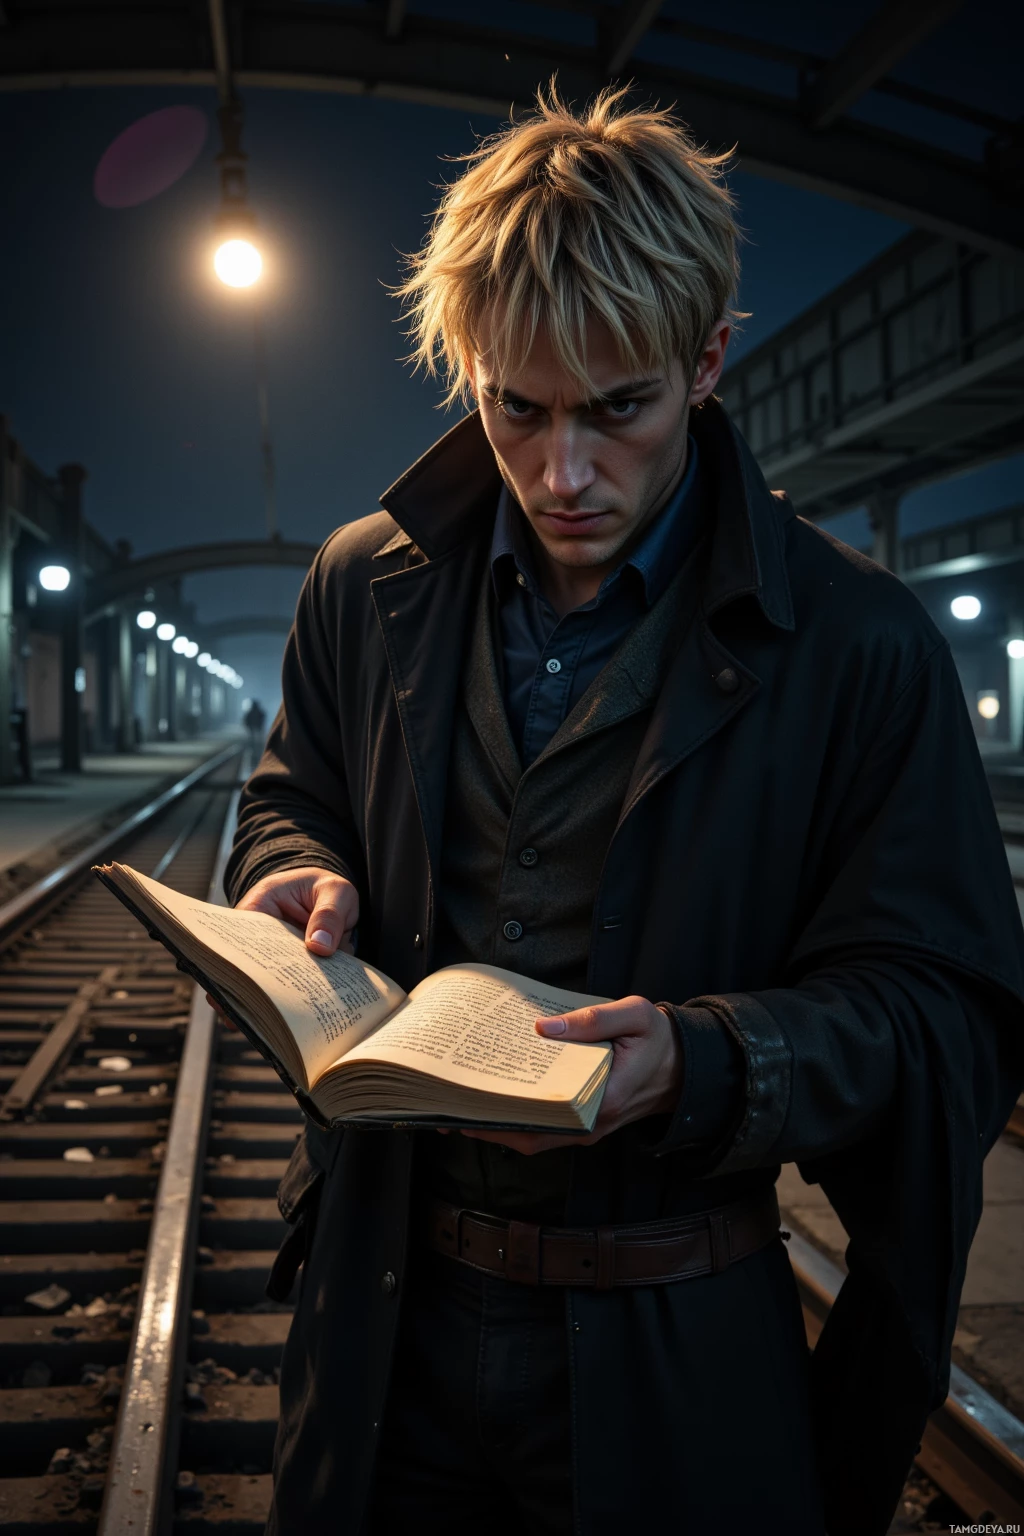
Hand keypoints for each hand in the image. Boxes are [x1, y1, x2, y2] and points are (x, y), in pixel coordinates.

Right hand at [207, 866, 359, 1028]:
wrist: (332, 893)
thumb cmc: (327, 888)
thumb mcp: (335, 891)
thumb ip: (329, 914)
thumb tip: (320, 946)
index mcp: (260, 907)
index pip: (235, 939)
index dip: (233, 967)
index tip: (235, 990)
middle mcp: (259, 936)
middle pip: (247, 969)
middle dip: (252, 995)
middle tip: (258, 1019)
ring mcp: (273, 957)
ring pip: (266, 985)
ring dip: (273, 1006)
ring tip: (278, 1031)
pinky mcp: (290, 971)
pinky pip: (289, 991)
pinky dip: (296, 1006)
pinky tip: (303, 1024)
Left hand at [457, 995, 682, 1155]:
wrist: (686, 1066)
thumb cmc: (659, 1039)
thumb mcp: (636, 1016)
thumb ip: (593, 1019)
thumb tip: (543, 1027)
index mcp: (602, 1101)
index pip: (541, 1118)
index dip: (501, 1117)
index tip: (467, 1102)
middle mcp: (590, 1124)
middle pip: (528, 1135)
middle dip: (484, 1125)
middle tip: (445, 1103)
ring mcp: (586, 1129)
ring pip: (533, 1137)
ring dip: (495, 1126)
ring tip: (456, 1104)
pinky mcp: (584, 1123)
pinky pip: (544, 1129)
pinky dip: (516, 1119)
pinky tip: (493, 1099)